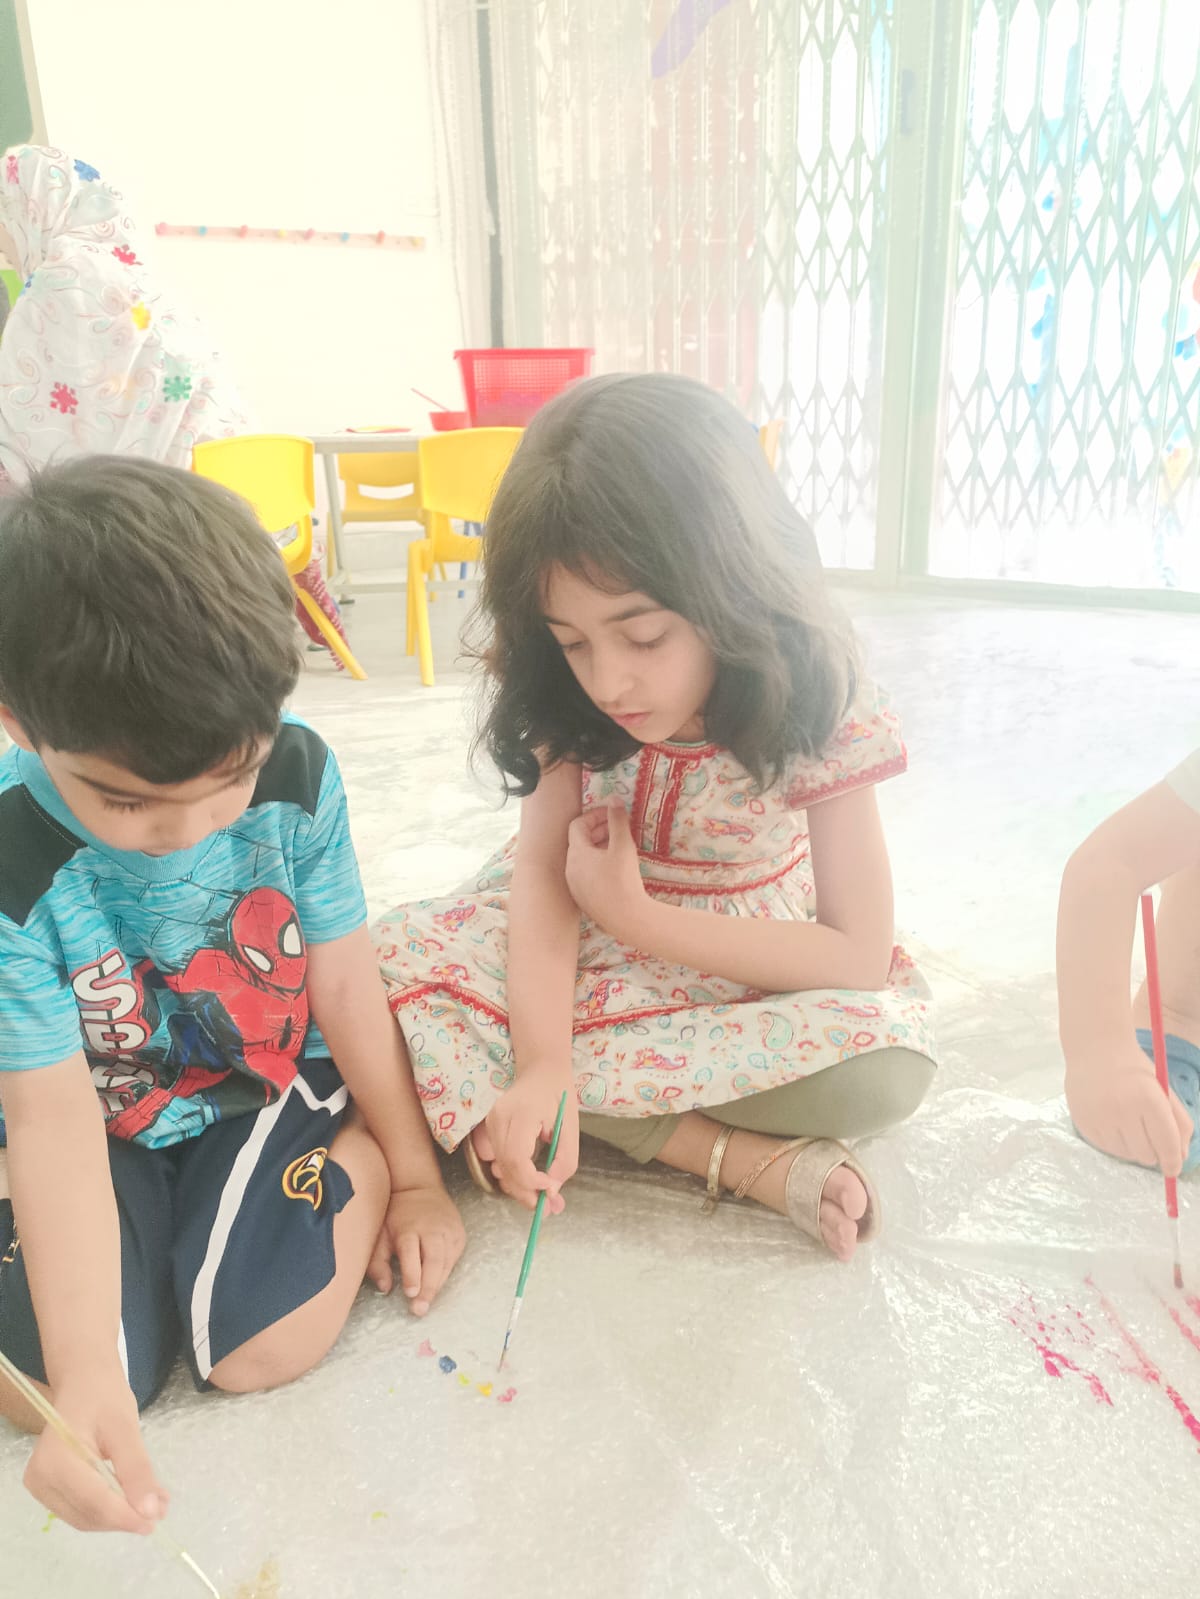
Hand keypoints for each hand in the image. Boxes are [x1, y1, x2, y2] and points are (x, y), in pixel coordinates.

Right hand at [23, 1368, 166, 1533]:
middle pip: (88, 1514)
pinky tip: (132, 1498)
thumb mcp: (126, 1428)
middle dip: (125, 1516)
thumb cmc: (104, 1397)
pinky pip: (80, 1509)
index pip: (94, 1501)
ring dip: (119, 1516)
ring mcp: (41, 1486)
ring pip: (85, 1517)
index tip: (155, 1521)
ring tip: (153, 1504)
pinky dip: (108, 1508)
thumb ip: (137, 1470)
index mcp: (56, 1459)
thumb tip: (151, 1511)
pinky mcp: (48, 1489)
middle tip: (161, 1509)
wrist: (83, 1383)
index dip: (125, 1516)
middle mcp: (41, 1479)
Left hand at [367, 1184, 465, 1315]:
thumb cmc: (396, 1215)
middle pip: (434, 1260)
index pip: (412, 1252)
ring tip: (426, 1303)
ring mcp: (449, 1231)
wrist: (420, 1187)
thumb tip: (385, 1288)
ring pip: (446, 1262)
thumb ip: (378, 1262)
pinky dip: (445, 1274)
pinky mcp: (459, 1235)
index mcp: (409, 1228)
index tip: (410, 1293)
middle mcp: (432, 1229)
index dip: (412, 1273)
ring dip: (437, 1284)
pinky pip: (453, 1260)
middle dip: (429, 1286)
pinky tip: (435, 1285)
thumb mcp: (380, 1234)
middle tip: (420, 1309)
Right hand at [476, 1071, 579, 1210]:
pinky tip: (529, 1176)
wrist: (541, 1070)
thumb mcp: (571, 1127)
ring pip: (499, 1167)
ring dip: (519, 1186)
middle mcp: (498, 1118)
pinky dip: (512, 1174)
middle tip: (547, 1209)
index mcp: (520, 1113)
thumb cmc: (559, 1095)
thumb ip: (564, 1161)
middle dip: (526, 1193)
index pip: (516, 1157)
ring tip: (543, 1194)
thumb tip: (552, 1192)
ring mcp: (490, 1122)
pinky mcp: (488, 1128)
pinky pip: (497, 1159)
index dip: (531, 1181)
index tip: (551, 1190)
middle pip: (505, 1167)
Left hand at [564, 802, 645, 938]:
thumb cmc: (624, 880)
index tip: (612, 815)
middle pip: (579, 842)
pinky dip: (598, 865)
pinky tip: (616, 868)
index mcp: (576, 854)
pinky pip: (586, 874)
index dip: (595, 816)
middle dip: (599, 831)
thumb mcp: (623, 846)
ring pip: (583, 859)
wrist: (627, 920)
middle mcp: (570, 869)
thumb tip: (614, 799)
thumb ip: (618, 820)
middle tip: (618, 828)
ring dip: (599, 848)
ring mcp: (574, 886)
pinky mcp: (582, 899)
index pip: (578, 825)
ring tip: (619, 846)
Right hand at [1066, 1037, 1192, 1175]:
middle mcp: (1123, 1110)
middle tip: (1150, 1137)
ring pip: (1126, 1155)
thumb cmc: (1135, 1069)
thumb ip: (1179, 1123)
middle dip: (1153, 1152)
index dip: (1173, 1162)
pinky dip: (1115, 1143)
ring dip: (1133, 1147)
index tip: (1173, 1170)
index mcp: (1149, 1099)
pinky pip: (1105, 1148)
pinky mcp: (1083, 1122)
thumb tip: (1180, 1158)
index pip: (1167, 1145)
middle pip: (1146, 1155)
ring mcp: (1100, 1118)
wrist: (1095, 1049)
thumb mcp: (1164, 1090)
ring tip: (1130, 1126)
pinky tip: (1114, 1123)